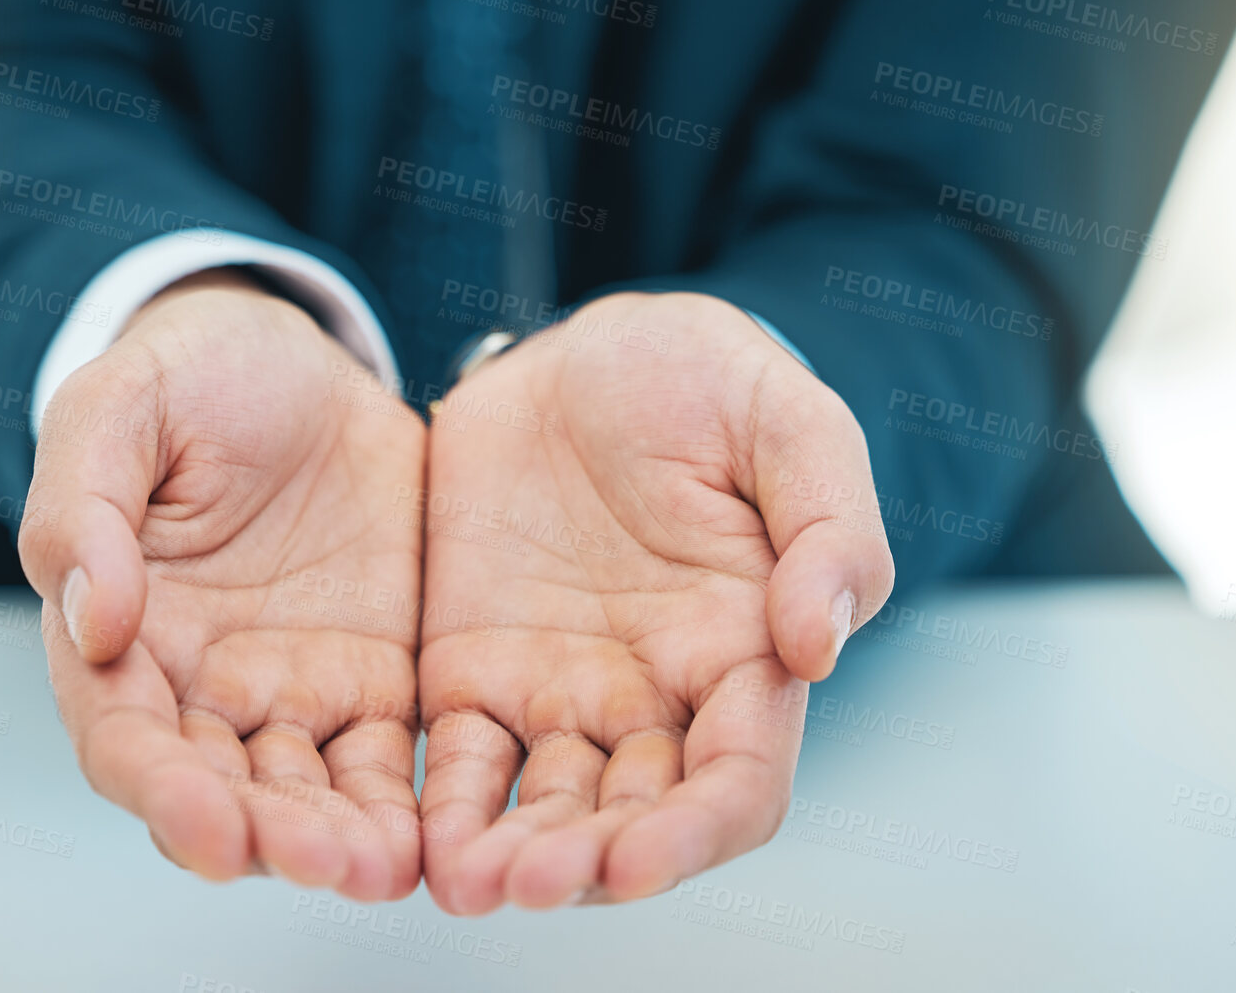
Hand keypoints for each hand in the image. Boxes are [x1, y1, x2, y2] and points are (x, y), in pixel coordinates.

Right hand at [19, 271, 427, 900]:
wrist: (296, 359)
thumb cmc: (187, 377)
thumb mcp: (118, 407)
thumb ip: (84, 507)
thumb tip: (91, 620)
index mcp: (121, 635)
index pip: (126, 738)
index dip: (163, 791)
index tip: (210, 828)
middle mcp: (200, 686)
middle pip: (223, 791)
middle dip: (268, 837)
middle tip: (322, 861)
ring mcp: (291, 691)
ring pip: (307, 795)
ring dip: (339, 840)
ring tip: (382, 866)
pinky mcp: (374, 681)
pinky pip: (387, 760)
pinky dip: (405, 806)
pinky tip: (434, 835)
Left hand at [416, 292, 893, 912]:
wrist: (580, 353)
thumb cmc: (701, 379)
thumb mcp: (787, 424)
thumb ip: (827, 530)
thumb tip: (816, 648)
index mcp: (742, 653)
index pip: (736, 783)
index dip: (694, 834)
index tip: (638, 859)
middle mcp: (653, 698)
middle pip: (630, 820)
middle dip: (585, 865)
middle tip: (528, 881)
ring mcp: (558, 692)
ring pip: (540, 809)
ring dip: (507, 857)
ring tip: (463, 879)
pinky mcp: (471, 670)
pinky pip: (455, 760)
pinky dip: (436, 807)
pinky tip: (407, 836)